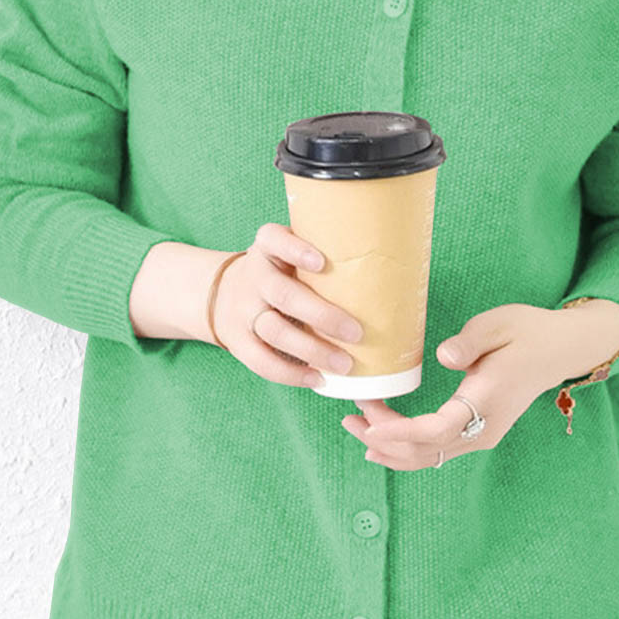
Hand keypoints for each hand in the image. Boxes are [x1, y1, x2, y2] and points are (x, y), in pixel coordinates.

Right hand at [212, 222, 364, 388]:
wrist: (223, 294)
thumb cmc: (282, 272)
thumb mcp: (291, 253)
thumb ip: (327, 256)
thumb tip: (395, 273)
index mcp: (268, 247)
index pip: (275, 240)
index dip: (296, 250)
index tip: (322, 263)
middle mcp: (254, 275)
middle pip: (283, 294)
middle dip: (321, 315)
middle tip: (357, 332)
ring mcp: (243, 309)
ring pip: (274, 331)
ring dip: (312, 349)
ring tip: (346, 364)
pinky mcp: (238, 340)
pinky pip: (261, 361)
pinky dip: (290, 373)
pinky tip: (318, 378)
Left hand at [339, 300, 618, 468]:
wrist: (559, 350)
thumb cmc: (527, 333)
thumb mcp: (499, 324)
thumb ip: (471, 340)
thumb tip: (444, 356)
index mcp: (486, 402)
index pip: (436, 431)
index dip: (398, 432)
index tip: (367, 422)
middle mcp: (483, 429)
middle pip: (425, 450)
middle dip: (382, 439)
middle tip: (348, 417)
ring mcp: (481, 435)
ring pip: (429, 456)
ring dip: (390, 447)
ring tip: (355, 428)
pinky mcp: (477, 432)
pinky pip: (437, 450)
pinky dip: (406, 448)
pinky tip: (382, 442)